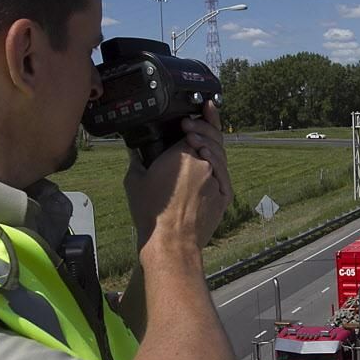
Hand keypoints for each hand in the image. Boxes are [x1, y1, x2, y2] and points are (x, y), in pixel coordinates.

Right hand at [124, 102, 232, 254]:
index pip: (191, 129)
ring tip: (203, 136)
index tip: (187, 117)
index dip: (190, 121)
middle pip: (210, 136)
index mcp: (182, 154)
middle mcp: (203, 162)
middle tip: (199, 118)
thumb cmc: (152, 215)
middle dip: (205, 124)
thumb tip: (134, 150)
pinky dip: (219, 160)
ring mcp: (216, 178)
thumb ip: (136, 160)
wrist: (171, 242)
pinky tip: (213, 156)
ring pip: (220, 153)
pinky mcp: (224, 193)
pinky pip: (224, 170)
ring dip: (212, 142)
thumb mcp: (135, 181)